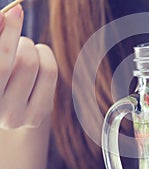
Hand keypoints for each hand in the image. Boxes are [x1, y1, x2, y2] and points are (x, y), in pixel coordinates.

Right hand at [0, 5, 57, 128]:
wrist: (6, 112)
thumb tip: (4, 15)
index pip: (1, 62)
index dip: (8, 34)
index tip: (13, 11)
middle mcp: (0, 112)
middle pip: (24, 62)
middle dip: (20, 37)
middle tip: (17, 22)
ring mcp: (21, 117)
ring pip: (37, 65)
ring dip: (30, 46)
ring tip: (21, 49)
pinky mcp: (39, 115)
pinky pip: (50, 72)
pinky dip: (43, 55)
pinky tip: (36, 57)